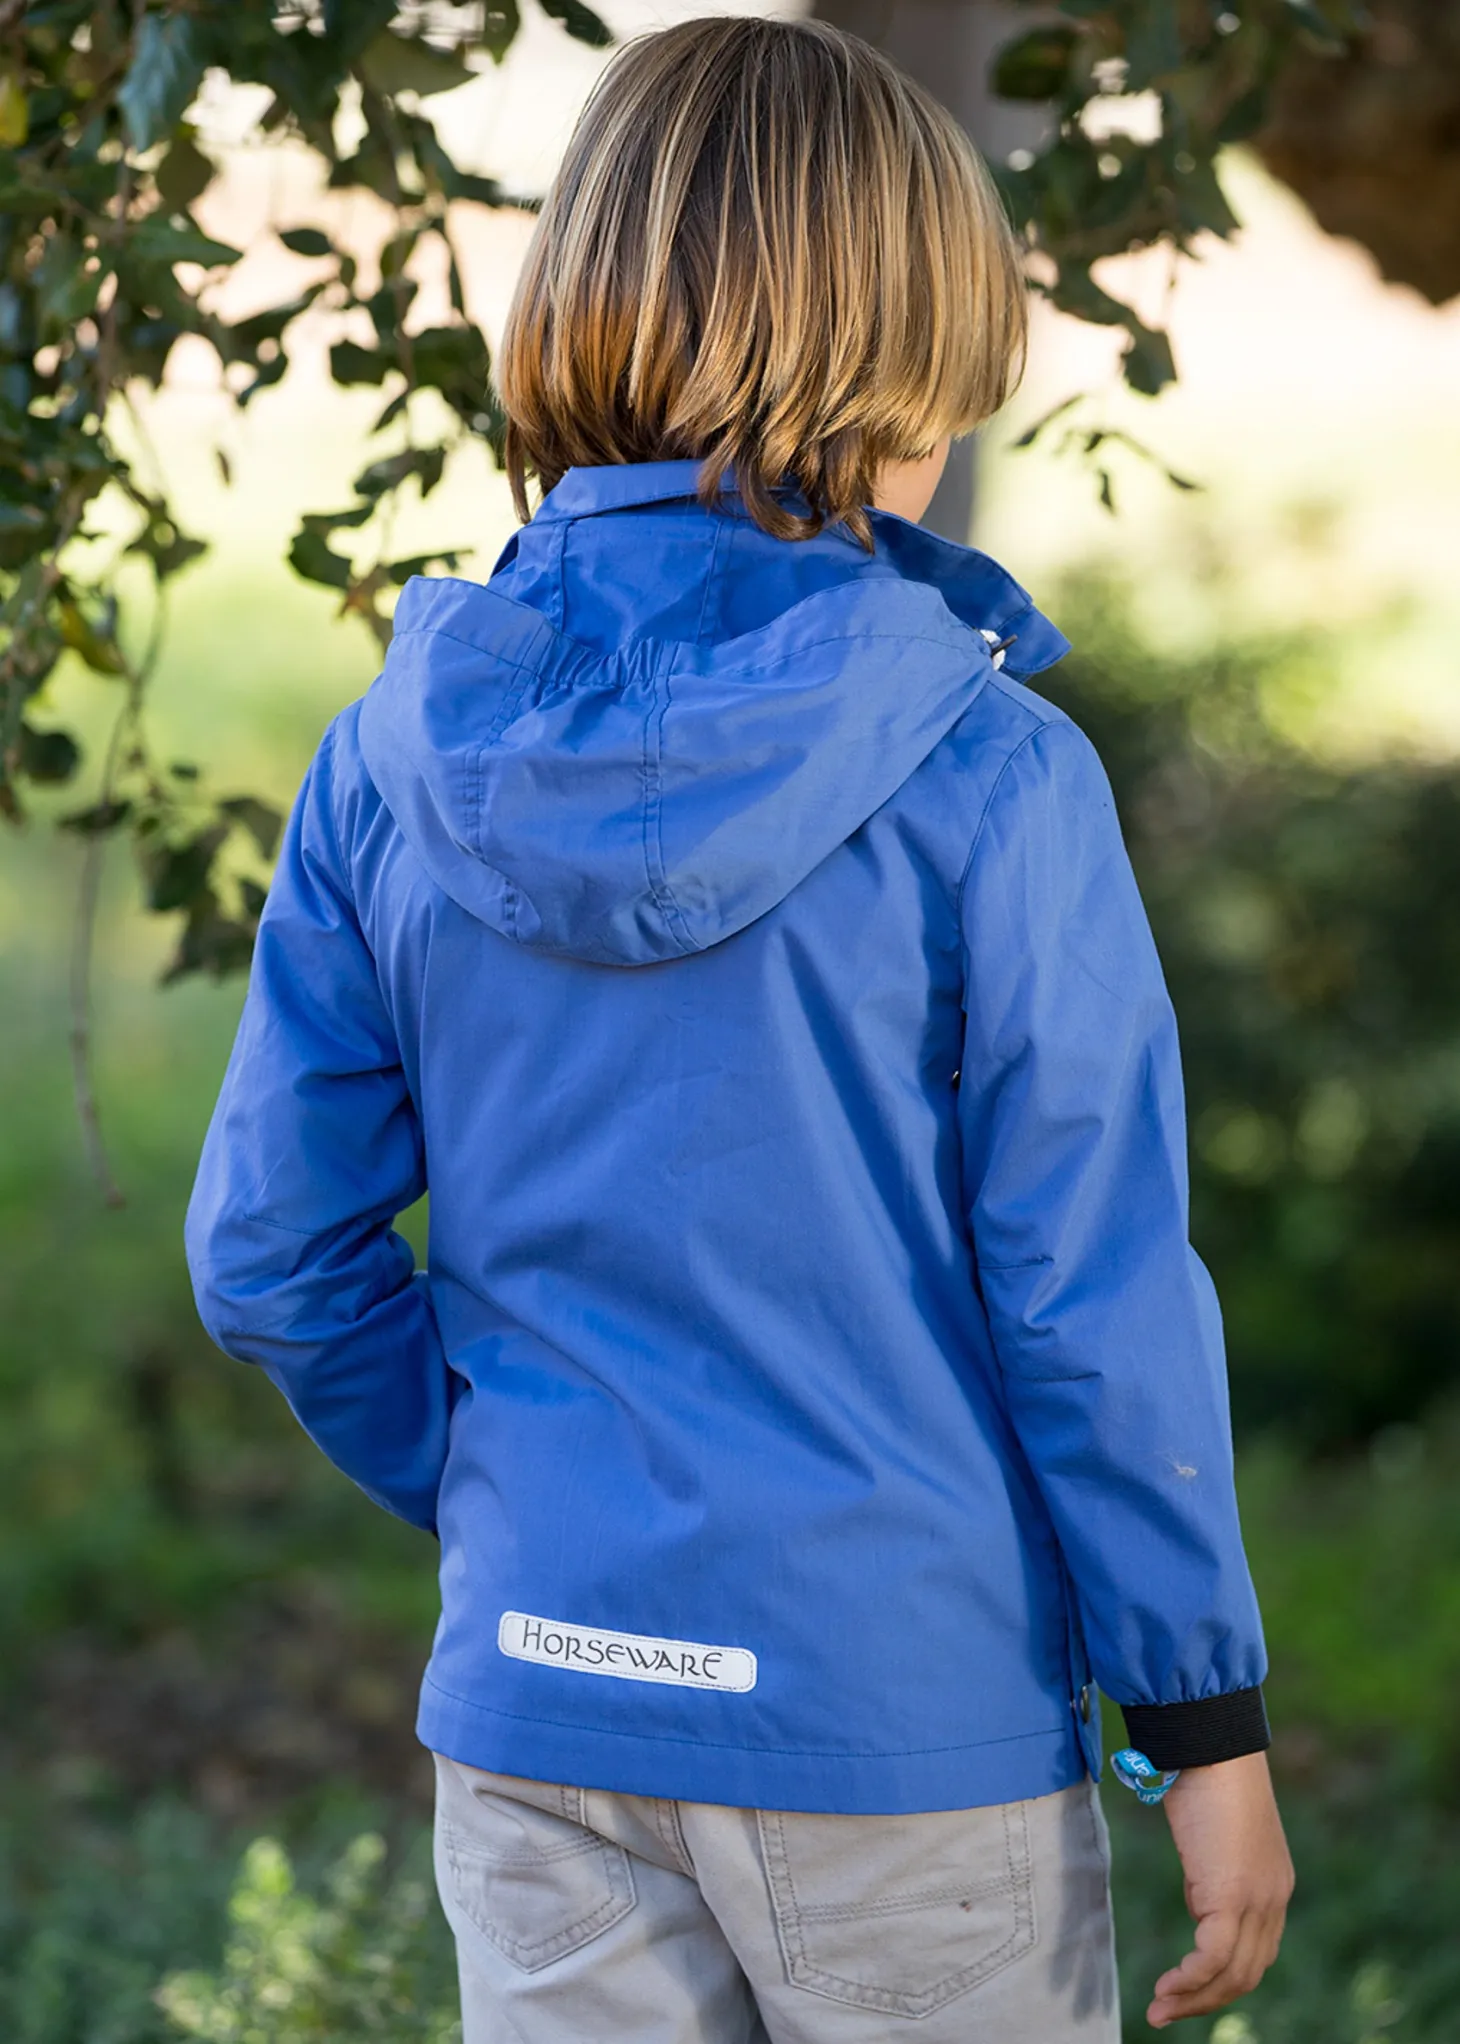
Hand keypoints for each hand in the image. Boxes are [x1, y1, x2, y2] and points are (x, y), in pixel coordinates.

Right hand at [1148, 1751, 1293, 2028]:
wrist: (1209, 1743)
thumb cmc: (1204, 1772)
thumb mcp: (1213, 1833)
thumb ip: (1212, 1869)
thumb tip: (1198, 1898)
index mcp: (1273, 1883)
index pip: (1256, 1951)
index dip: (1222, 1976)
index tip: (1186, 1984)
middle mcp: (1273, 1899)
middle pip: (1248, 1972)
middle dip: (1207, 1999)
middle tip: (1167, 2010)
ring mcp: (1257, 1900)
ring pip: (1233, 1975)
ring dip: (1194, 1999)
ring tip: (1159, 2009)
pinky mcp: (1230, 1896)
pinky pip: (1212, 1959)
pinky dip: (1189, 1981)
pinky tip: (1165, 1987)